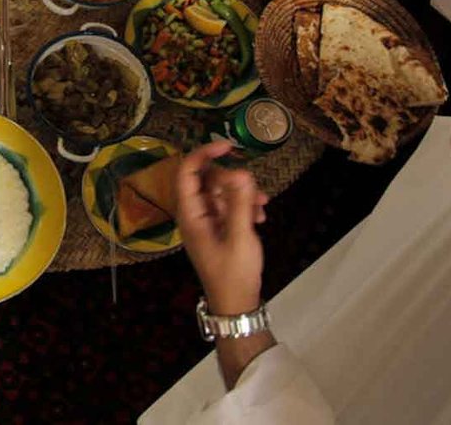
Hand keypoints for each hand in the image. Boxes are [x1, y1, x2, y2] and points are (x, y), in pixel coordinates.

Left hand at [175, 141, 268, 312]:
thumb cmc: (234, 273)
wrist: (236, 303)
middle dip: (231, 178)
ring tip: (263, 206)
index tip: (229, 146)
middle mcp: (194, 214)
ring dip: (242, 193)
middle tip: (254, 187)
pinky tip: (260, 217)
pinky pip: (227, 206)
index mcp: (190, 214)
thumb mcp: (240, 236)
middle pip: (206, 179)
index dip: (204, 153)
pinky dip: (243, 206)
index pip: (187, 171)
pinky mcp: (217, 228)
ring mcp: (205, 221)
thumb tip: (241, 171)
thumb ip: (240, 203)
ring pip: (220, 192)